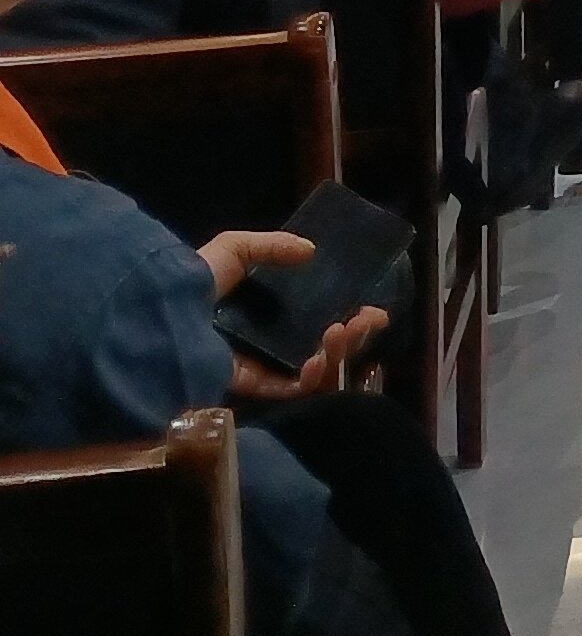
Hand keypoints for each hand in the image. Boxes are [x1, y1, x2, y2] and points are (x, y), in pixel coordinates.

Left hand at [202, 233, 388, 402]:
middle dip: (352, 335)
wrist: (156, 317)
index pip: (316, 314)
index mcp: (265, 308)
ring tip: (340, 331)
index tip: (372, 308)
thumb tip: (312, 252)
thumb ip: (272, 246)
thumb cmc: (194, 280)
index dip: (348, 312)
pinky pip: (284, 389)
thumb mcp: (234, 248)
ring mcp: (257, 364)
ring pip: (310, 367)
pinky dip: (306, 378)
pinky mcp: (244, 387)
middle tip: (365, 320)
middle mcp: (266, 337)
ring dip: (335, 353)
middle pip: (321, 342)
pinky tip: (316, 358)